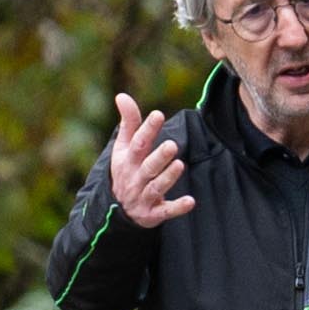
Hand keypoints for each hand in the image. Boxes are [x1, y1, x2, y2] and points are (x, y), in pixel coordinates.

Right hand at [105, 96, 191, 228]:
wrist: (118, 210)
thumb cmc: (125, 171)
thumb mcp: (122, 148)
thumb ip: (128, 123)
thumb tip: (122, 95)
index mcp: (127, 160)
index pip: (137, 143)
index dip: (147, 129)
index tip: (158, 114)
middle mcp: (134, 178)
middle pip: (147, 167)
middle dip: (159, 157)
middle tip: (172, 145)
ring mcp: (143, 197)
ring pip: (156, 188)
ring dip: (168, 177)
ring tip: (180, 164)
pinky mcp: (153, 214)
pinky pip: (165, 212)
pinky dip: (177, 208)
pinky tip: (191, 202)